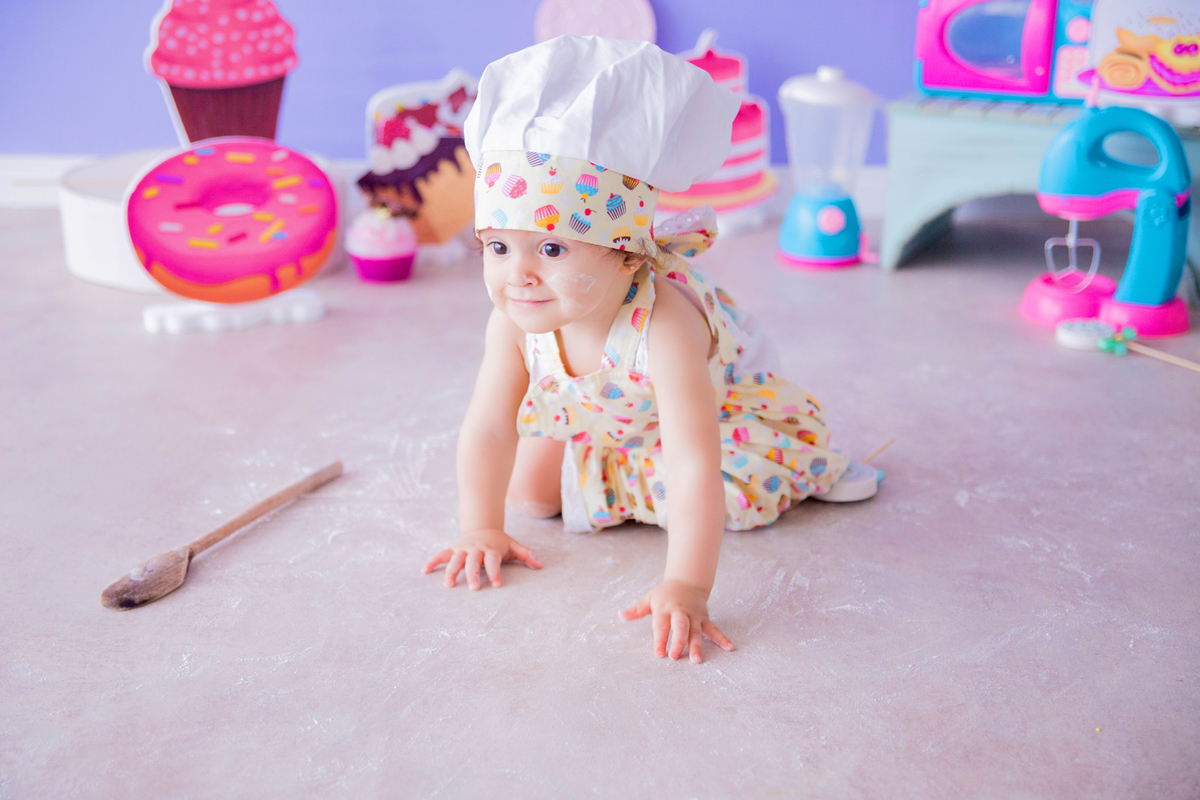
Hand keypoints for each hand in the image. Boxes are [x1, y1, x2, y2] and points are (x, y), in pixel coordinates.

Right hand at [422, 529, 541, 589]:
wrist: (483, 526)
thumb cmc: (499, 542)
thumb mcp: (514, 545)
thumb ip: (526, 555)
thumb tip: (540, 565)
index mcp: (491, 549)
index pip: (493, 561)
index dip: (496, 572)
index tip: (497, 585)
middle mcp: (476, 549)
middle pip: (473, 562)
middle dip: (473, 574)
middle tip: (474, 588)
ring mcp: (463, 549)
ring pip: (456, 559)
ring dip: (452, 571)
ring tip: (448, 585)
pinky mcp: (453, 550)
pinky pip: (441, 555)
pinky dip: (433, 561)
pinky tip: (425, 570)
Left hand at [619, 579, 734, 662]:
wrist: (687, 581)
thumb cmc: (665, 594)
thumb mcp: (649, 599)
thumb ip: (636, 610)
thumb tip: (620, 614)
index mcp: (665, 608)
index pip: (661, 625)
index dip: (660, 639)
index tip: (659, 653)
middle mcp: (680, 612)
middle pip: (680, 627)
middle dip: (678, 642)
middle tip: (675, 656)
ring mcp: (694, 616)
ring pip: (697, 631)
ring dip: (697, 645)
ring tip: (697, 660)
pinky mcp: (704, 618)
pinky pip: (714, 629)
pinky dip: (722, 638)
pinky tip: (729, 648)